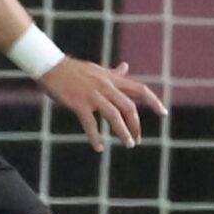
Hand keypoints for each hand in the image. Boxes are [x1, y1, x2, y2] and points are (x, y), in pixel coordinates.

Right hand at [39, 57, 164, 150]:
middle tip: (137, 140)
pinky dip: (95, 137)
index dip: (154, 101)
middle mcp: (106, 87)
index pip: (140, 89)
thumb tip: (126, 67)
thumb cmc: (73, 70)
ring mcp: (93, 95)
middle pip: (129, 107)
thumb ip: (113, 73)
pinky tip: (99, 147)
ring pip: (114, 115)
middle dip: (136, 125)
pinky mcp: (78, 103)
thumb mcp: (97, 69)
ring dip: (123, 132)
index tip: (164, 113)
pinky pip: (90, 123)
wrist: (50, 66)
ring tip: (128, 144)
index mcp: (112, 79)